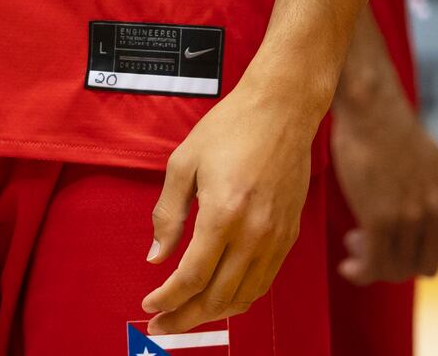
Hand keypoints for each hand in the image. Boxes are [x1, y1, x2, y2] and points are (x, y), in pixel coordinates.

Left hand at [142, 74, 322, 334]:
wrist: (282, 110)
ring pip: (243, 296)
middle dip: (185, 317)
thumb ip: (167, 215)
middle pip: (217, 297)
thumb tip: (155, 257)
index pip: (191, 277)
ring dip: (212, 313)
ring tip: (186, 316)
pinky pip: (264, 282)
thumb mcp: (184, 163)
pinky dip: (240, 299)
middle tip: (161, 326)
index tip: (149, 307)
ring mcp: (276, 238)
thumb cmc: (230, 128)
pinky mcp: (289, 236)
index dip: (167, 299)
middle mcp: (254, 234)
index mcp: (223, 214)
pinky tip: (222, 299)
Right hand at [330, 78, 437, 282]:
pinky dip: (361, 272)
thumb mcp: (428, 163)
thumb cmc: (388, 127)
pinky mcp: (380, 218)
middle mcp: (437, 211)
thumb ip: (431, 194)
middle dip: (398, 264)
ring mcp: (410, 217)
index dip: (420, 257)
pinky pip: (374, 263)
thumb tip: (419, 219)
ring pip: (397, 269)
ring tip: (353, 245)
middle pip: (424, 267)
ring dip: (374, 265)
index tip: (397, 246)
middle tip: (370, 245)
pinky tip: (347, 266)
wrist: (369, 106)